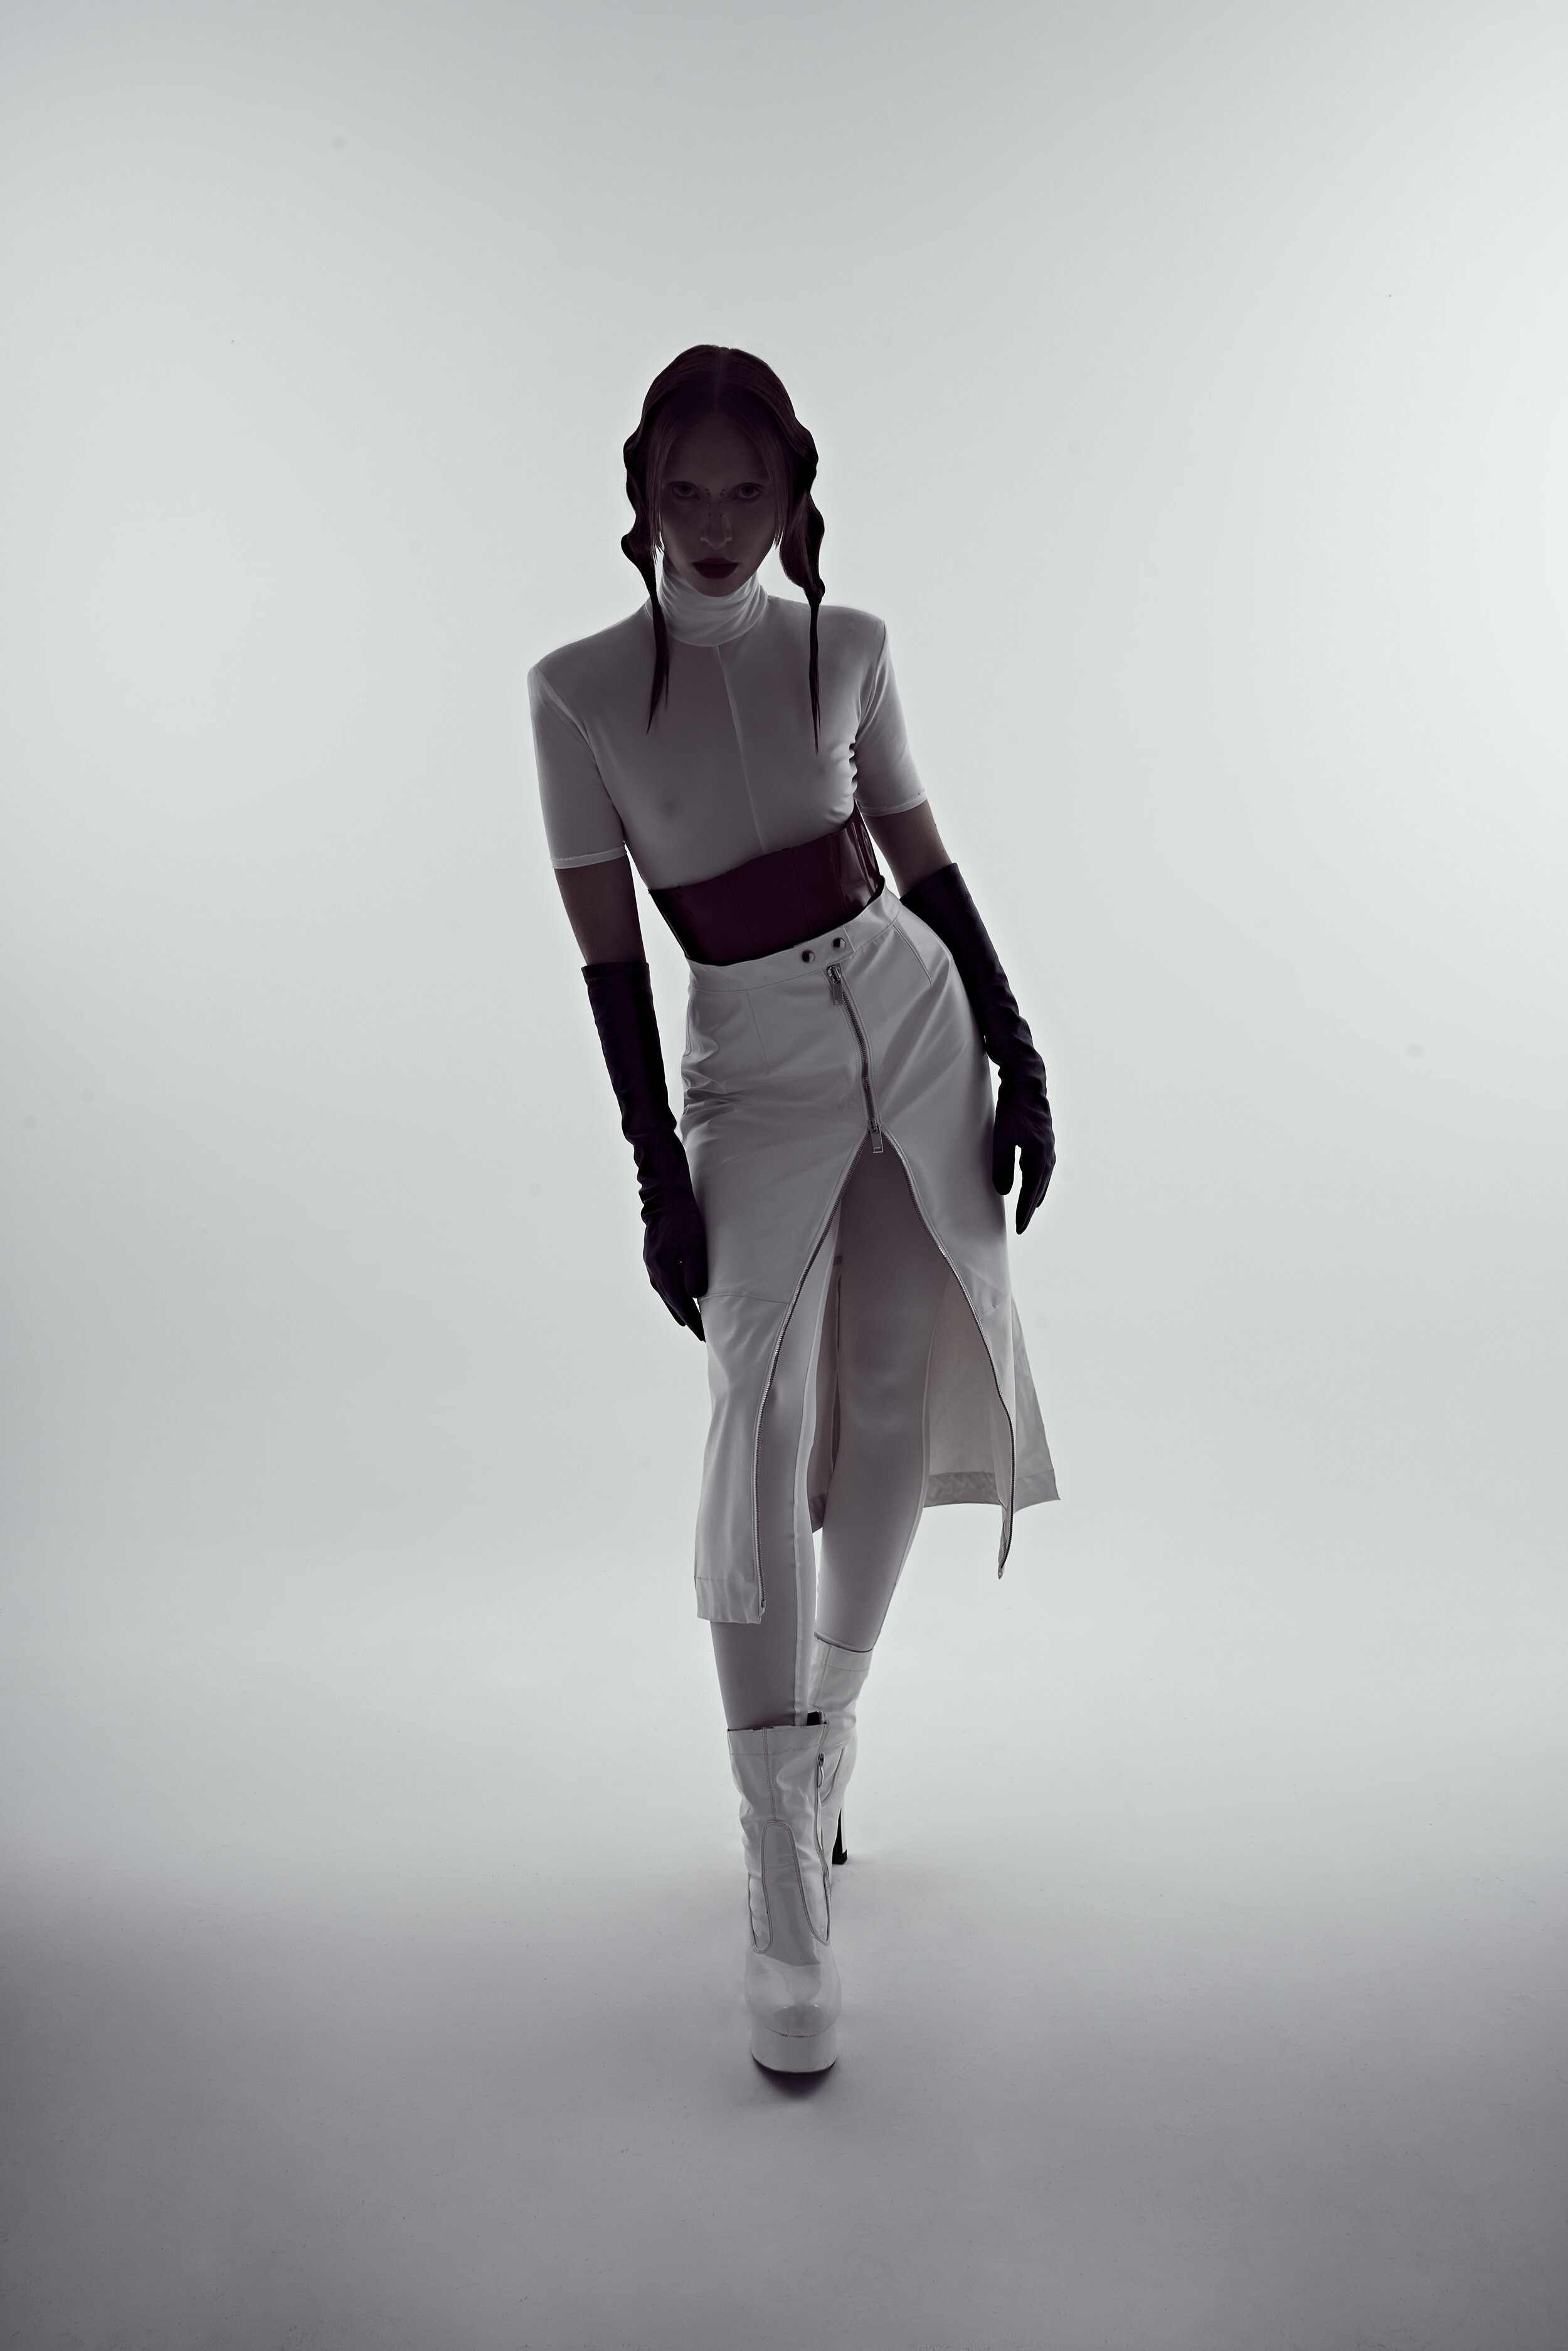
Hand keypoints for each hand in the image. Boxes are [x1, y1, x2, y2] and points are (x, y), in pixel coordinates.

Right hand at [640, 1153, 708, 1339]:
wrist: (665, 1196)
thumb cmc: (684, 1218)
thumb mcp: (696, 1244)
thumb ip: (696, 1272)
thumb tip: (696, 1296)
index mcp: (664, 1269)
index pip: (680, 1303)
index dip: (692, 1320)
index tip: (702, 1334)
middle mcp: (654, 1270)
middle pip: (670, 1301)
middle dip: (684, 1318)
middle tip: (697, 1333)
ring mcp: (650, 1263)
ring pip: (663, 1293)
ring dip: (675, 1307)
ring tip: (684, 1320)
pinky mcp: (651, 1256)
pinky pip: (660, 1282)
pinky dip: (668, 1293)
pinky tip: (672, 1294)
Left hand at [992, 1071, 1054, 1235]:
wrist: (1027, 1083)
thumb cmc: (1013, 1109)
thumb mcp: (1002, 1139)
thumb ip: (1002, 1167)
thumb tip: (1003, 1191)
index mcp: (1040, 1157)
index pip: (1031, 1193)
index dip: (1024, 1211)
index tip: (1019, 1228)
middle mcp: (1049, 1154)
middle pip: (1040, 1188)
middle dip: (1030, 1207)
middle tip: (1022, 1223)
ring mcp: (1049, 1146)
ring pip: (1044, 1178)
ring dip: (1036, 1193)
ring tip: (1030, 1207)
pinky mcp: (1046, 1139)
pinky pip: (1044, 1167)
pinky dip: (1038, 1179)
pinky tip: (1033, 1180)